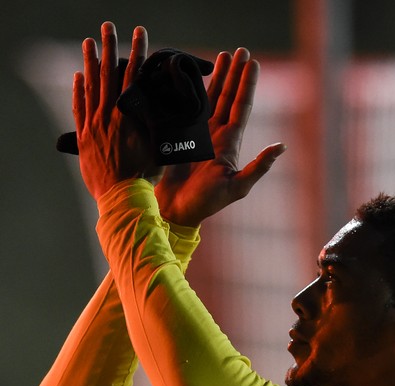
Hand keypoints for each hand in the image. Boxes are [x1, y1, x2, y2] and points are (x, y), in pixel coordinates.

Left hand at [73, 21, 160, 200]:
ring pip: (90, 87)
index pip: (133, 76)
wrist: (121, 197)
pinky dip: (78, 90)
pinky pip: (79, 108)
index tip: (140, 34)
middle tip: (108, 26)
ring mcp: (93, 125)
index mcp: (128, 115)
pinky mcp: (84, 137)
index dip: (137, 53)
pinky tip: (78, 76)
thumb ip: (156, 124)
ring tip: (89, 42)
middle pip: (108, 74)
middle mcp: (108, 115)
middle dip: (109, 47)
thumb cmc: (143, 177)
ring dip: (90, 62)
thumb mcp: (157, 147)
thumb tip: (164, 105)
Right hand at [155, 47, 285, 226]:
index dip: (247, 85)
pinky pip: (189, 107)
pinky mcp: (182, 136)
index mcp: (230, 144)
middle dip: (235, 74)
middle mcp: (217, 135)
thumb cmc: (207, 203)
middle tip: (241, 50)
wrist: (177, 210)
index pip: (241, 107)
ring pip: (211, 98)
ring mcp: (199, 135)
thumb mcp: (237, 187)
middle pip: (228, 97)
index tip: (253, 63)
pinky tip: (194, 76)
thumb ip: (258, 167)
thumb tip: (281, 146)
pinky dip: (193, 91)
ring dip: (218, 77)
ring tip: (223, 55)